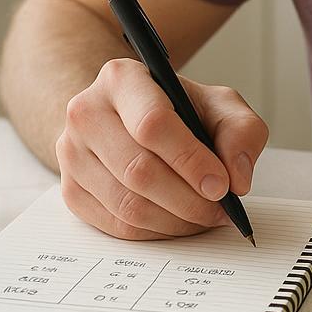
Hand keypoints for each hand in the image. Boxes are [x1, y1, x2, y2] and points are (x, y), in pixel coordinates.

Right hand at [56, 58, 268, 238]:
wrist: (130, 118)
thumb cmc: (179, 110)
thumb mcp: (220, 105)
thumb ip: (241, 132)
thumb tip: (237, 178)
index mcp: (122, 79)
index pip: (152, 124)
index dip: (190, 160)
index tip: (221, 185)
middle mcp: (86, 112)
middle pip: (138, 171)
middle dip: (189, 199)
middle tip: (220, 210)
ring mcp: (71, 154)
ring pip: (127, 205)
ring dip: (176, 221)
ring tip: (205, 216)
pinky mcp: (71, 191)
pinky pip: (117, 226)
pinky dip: (156, 232)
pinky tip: (179, 221)